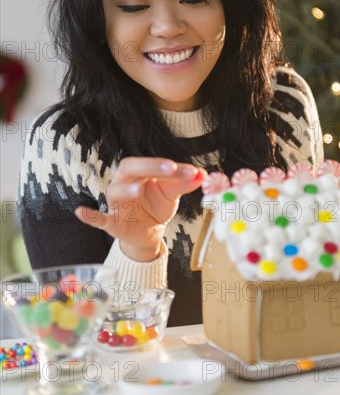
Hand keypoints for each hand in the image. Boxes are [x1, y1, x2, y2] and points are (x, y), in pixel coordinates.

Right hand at [75, 157, 206, 261]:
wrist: (148, 231)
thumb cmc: (156, 206)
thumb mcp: (172, 194)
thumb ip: (185, 183)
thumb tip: (203, 174)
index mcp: (139, 172)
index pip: (150, 163)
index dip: (167, 165)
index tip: (189, 170)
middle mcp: (124, 182)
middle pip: (130, 168)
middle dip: (149, 167)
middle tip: (170, 168)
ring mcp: (116, 202)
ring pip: (115, 191)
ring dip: (126, 190)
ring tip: (138, 190)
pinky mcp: (111, 222)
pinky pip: (98, 218)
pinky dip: (90, 216)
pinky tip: (81, 212)